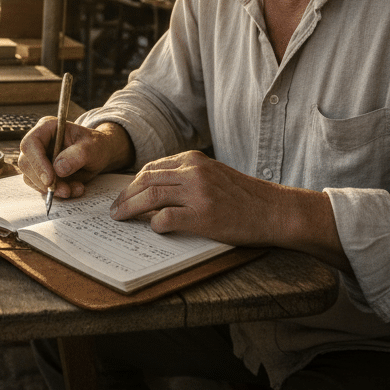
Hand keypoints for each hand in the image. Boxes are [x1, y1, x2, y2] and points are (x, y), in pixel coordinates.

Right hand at [18, 119, 133, 199]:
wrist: (99, 154)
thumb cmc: (95, 145)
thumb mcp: (92, 147)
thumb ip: (77, 155)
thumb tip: (58, 169)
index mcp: (46, 128)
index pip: (30, 144)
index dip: (37, 163)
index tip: (50, 180)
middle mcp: (38, 143)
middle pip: (26, 164)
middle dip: (44, 181)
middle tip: (65, 190)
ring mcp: (38, 159)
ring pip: (31, 179)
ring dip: (52, 189)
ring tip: (74, 189)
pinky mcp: (41, 174)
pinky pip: (41, 188)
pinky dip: (57, 193)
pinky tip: (74, 189)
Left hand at [108, 151, 349, 270]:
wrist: (275, 210)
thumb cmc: (245, 197)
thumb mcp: (214, 175)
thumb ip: (186, 177)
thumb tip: (153, 191)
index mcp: (194, 160)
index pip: (152, 168)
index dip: (132, 183)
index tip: (123, 195)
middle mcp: (194, 172)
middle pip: (146, 180)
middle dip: (125, 196)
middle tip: (115, 210)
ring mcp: (198, 193)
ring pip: (151, 196)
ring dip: (131, 208)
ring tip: (120, 218)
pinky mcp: (204, 215)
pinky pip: (167, 218)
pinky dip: (155, 224)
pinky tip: (153, 229)